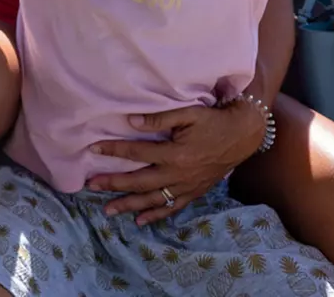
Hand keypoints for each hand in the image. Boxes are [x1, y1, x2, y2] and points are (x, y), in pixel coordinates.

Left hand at [85, 100, 266, 223]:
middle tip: (91, 186)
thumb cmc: (213, 120)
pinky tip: (140, 220)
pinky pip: (172, 207)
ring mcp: (187, 186)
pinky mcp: (194, 192)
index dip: (114, 149)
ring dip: (129, 205)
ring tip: (108, 210)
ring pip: (153, 199)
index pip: (137, 152)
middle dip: (114, 184)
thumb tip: (131, 121)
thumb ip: (160, 118)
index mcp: (175, 153)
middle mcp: (178, 174)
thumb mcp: (189, 113)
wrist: (243, 135)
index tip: (93, 149)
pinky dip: (155, 215)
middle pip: (140, 181)